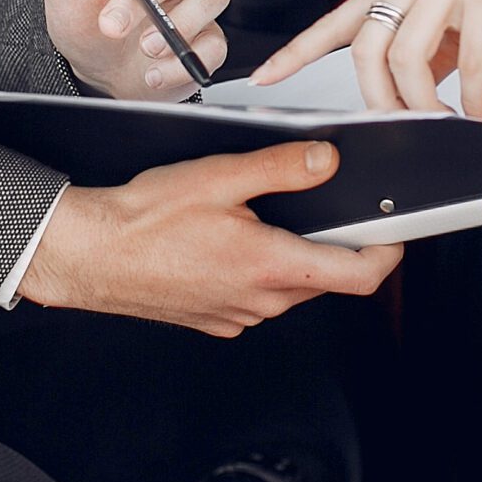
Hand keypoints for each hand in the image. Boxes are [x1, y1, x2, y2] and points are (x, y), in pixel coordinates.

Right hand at [18, 141, 403, 335]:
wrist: (86, 255)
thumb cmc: (142, 219)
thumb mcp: (219, 177)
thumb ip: (281, 168)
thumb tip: (328, 161)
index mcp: (270, 267)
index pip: (358, 276)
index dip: (387, 253)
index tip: (395, 231)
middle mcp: (260, 302)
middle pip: (324, 279)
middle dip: (330, 243)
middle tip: (318, 202)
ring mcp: (236, 316)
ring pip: (289, 288)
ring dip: (290, 255)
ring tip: (257, 215)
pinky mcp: (213, 320)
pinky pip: (255, 297)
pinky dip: (257, 270)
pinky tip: (224, 240)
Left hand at [42, 0, 228, 100]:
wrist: (96, 69)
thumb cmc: (84, 20)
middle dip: (146, 0)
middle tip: (113, 27)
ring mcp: (193, 8)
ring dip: (183, 22)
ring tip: (146, 48)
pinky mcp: (204, 43)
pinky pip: (215, 45)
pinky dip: (184, 62)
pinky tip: (153, 74)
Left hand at [250, 0, 481, 117]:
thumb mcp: (456, 14)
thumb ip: (426, 44)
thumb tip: (403, 93)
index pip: (340, 18)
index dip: (299, 49)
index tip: (267, 75)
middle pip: (368, 48)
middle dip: (379, 98)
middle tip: (399, 125)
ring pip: (408, 58)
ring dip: (422, 103)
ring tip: (442, 122)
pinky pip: (467, 62)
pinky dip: (471, 97)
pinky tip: (479, 112)